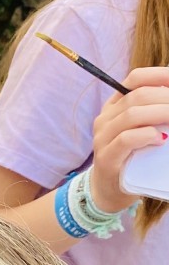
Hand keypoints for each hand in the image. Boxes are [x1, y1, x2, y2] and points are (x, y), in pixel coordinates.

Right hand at [91, 66, 168, 211]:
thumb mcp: (142, 128)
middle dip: (166, 98)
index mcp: (115, 106)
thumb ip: (155, 112)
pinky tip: (160, 139)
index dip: (159, 75)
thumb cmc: (133, 156)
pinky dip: (147, 135)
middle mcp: (105, 119)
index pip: (135, 79)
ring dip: (161, 114)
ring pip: (132, 115)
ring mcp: (103, 138)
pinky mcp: (106, 157)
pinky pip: (126, 139)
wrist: (110, 189)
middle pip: (137, 96)